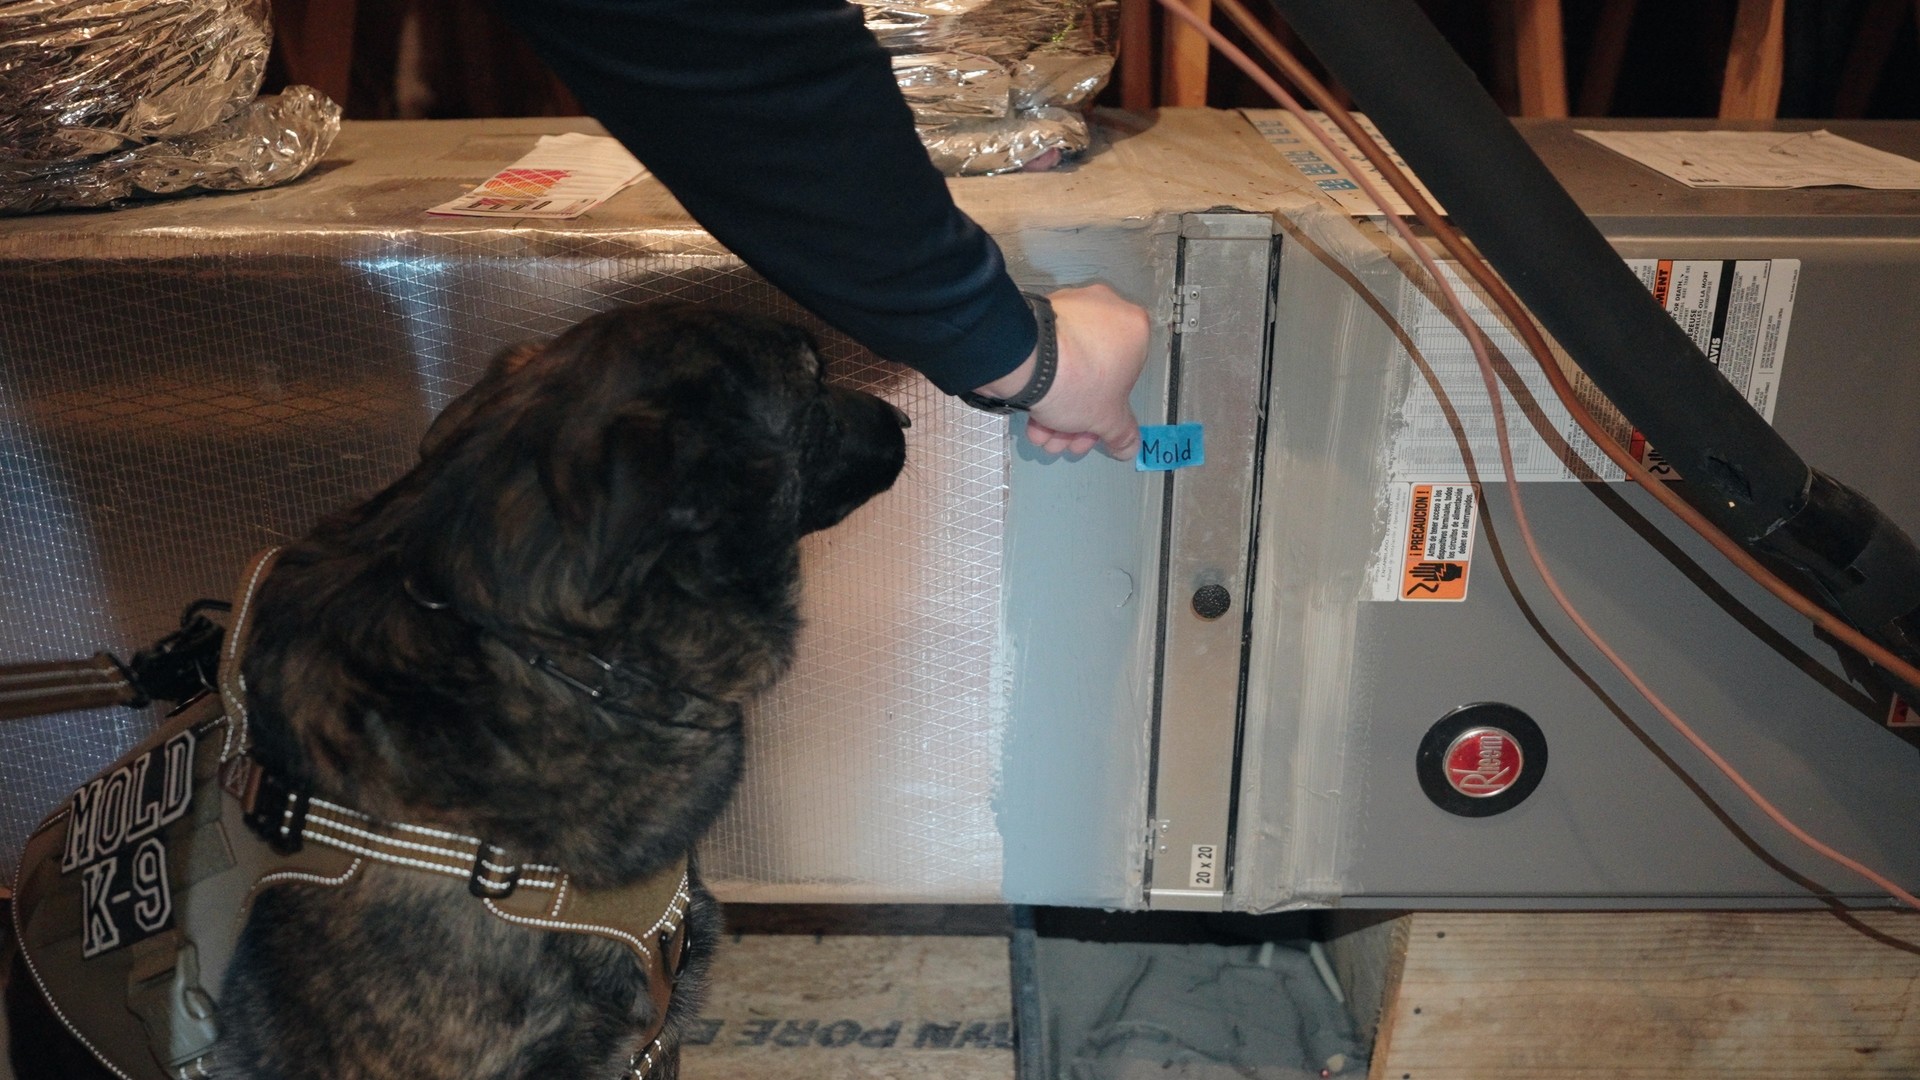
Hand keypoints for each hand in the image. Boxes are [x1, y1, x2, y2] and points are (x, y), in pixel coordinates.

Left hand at [971, 284, 1149, 457]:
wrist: (1025, 359)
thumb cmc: (1077, 380)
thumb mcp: (1107, 418)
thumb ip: (1122, 432)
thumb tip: (1128, 445)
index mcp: (1134, 328)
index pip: (1127, 379)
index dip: (1106, 413)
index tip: (1091, 430)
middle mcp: (1106, 309)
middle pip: (1094, 375)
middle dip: (1077, 416)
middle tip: (1062, 439)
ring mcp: (1071, 308)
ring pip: (1070, 366)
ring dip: (1056, 406)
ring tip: (1041, 432)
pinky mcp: (1040, 312)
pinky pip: (1049, 352)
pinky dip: (1042, 382)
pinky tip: (1031, 413)